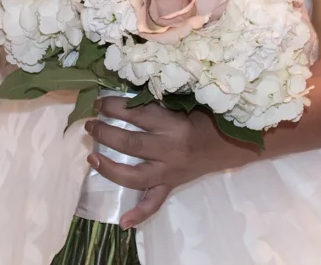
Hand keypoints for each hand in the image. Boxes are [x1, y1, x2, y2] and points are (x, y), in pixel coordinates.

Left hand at [86, 97, 259, 227]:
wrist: (229, 143)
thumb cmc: (204, 117)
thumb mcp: (182, 103)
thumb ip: (155, 102)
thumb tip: (120, 97)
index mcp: (173, 125)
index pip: (136, 113)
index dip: (113, 106)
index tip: (99, 102)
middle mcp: (170, 150)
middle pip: (130, 143)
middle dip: (105, 133)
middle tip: (90, 124)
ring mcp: (170, 172)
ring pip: (135, 175)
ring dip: (109, 168)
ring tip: (92, 156)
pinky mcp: (172, 185)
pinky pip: (154, 202)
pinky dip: (139, 214)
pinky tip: (123, 222)